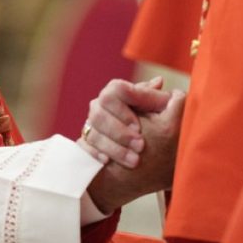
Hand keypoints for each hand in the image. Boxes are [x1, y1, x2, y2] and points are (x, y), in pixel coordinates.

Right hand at [85, 89, 185, 213]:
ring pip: (93, 132)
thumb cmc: (154, 127)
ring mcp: (90, 124)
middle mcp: (100, 105)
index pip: (114, 91)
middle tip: (140, 146)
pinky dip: (95, 153)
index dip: (124, 110)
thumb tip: (158, 81)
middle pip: (99, 113)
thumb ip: (157, 98)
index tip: (139, 128)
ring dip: (114, 147)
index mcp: (117, 92)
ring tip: (135, 161)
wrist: (144, 156)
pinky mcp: (85, 142)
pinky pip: (83, 146)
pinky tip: (109, 162)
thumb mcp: (159, 111)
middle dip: (119, 132)